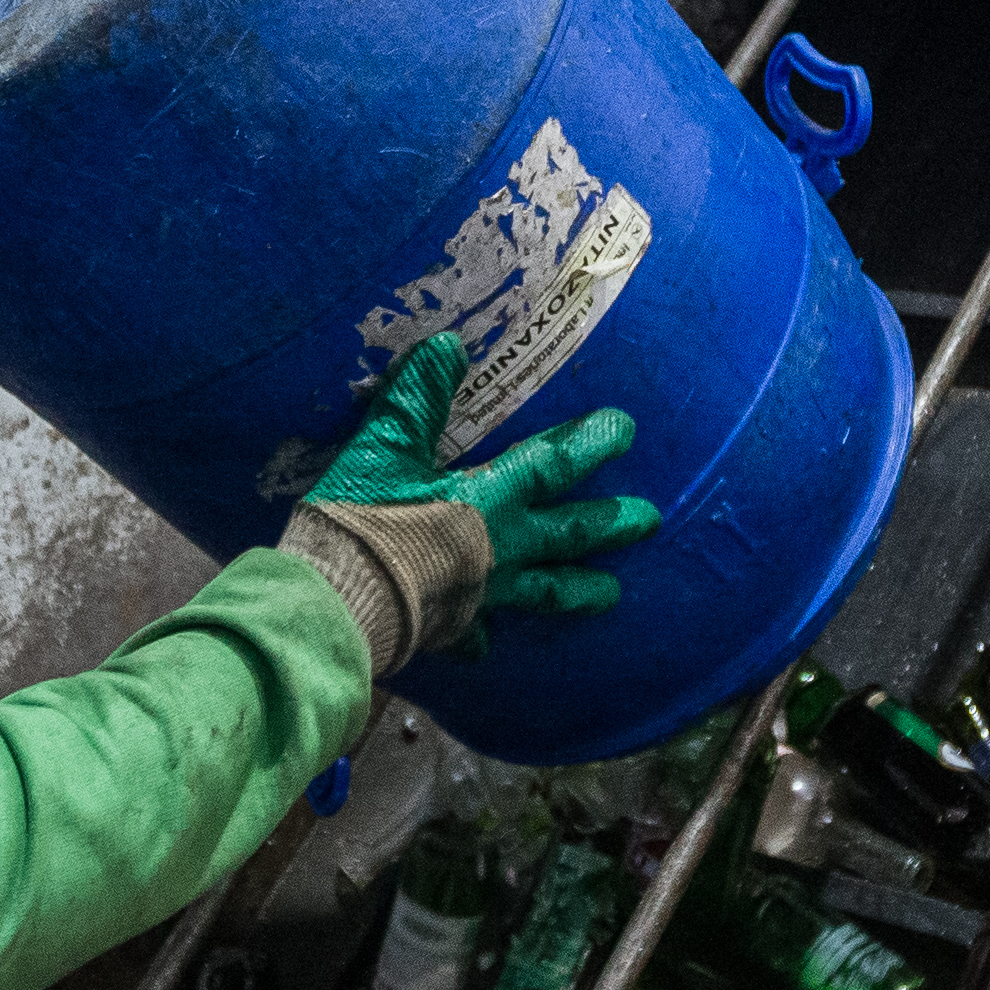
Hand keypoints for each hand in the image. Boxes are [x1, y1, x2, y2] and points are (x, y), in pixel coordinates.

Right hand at [310, 335, 662, 628]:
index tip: (626, 429)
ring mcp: (483, 595)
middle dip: (611, 524)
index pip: (554, 465)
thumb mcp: (384, 449)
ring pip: (545, 593)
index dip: (590, 443)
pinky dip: (485, 635)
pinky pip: (478, 633)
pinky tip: (487, 642)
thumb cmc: (364, 520)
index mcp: (490, 500)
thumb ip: (417, 400)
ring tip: (613, 595)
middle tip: (651, 520)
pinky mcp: (452, 629)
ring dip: (579, 590)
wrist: (338, 601)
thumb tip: (449, 347)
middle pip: (569, 535)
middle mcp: (501, 550)